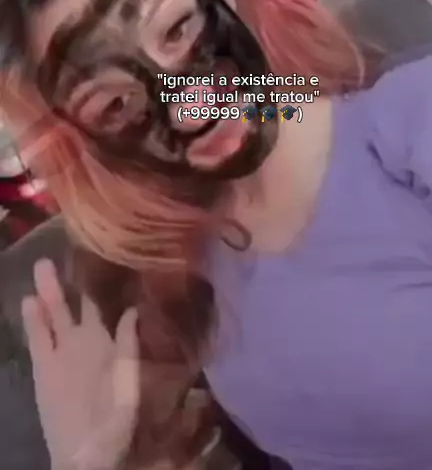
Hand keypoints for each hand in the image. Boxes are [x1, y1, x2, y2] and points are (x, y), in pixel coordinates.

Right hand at [22, 259, 139, 469]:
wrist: (86, 455)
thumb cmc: (115, 422)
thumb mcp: (129, 383)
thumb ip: (128, 347)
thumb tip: (133, 310)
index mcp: (113, 346)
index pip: (110, 309)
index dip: (109, 286)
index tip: (109, 259)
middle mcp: (88, 344)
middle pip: (80, 306)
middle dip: (74, 281)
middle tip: (72, 251)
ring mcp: (64, 354)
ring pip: (56, 315)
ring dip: (50, 293)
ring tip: (42, 266)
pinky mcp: (44, 368)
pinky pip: (38, 339)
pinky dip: (33, 321)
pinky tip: (28, 301)